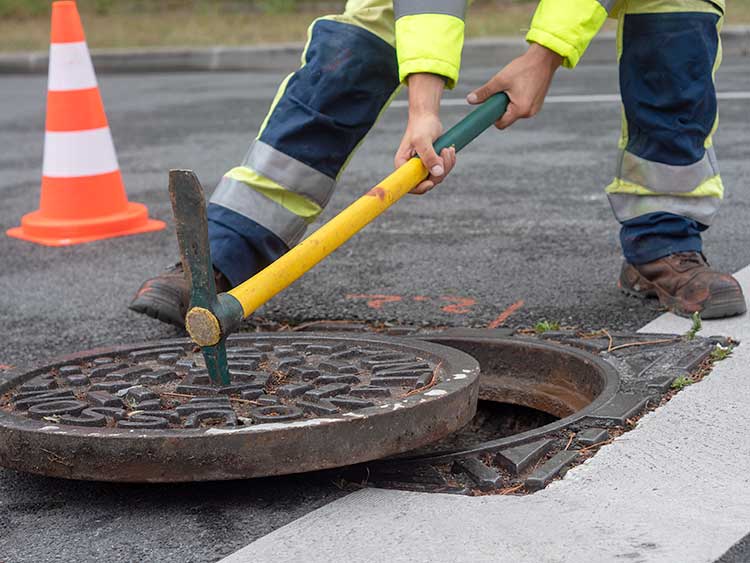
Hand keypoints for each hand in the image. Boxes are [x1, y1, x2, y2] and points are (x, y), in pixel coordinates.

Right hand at [394, 73, 457, 194]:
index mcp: (402, 165)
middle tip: (445, 152)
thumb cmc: (421, 126)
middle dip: (439, 171)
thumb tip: (437, 173)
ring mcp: (422, 167)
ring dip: (447, 164)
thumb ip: (429, 157)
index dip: (420, 188)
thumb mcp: (423, 140)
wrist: (427, 117)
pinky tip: (449, 150)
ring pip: (437, 177)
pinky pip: (442, 170)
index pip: (409, 185)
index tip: (430, 182)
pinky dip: (449, 162)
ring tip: (447, 149)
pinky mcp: (432, 164)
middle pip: (427, 182)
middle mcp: (411, 168)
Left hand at [466, 43, 562, 128]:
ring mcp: (535, 109)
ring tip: (513, 87)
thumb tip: (469, 100)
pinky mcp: (537, 104)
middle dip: (501, 107)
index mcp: (520, 110)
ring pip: (515, 112)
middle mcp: (529, 113)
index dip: (492, 117)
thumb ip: (485, 92)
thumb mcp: (500, 80)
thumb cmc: (523, 68)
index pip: (501, 124)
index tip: (489, 105)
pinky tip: (520, 87)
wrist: (544, 58)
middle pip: (507, 118)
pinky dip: (518, 100)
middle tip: (502, 91)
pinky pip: (522, 107)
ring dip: (510, 103)